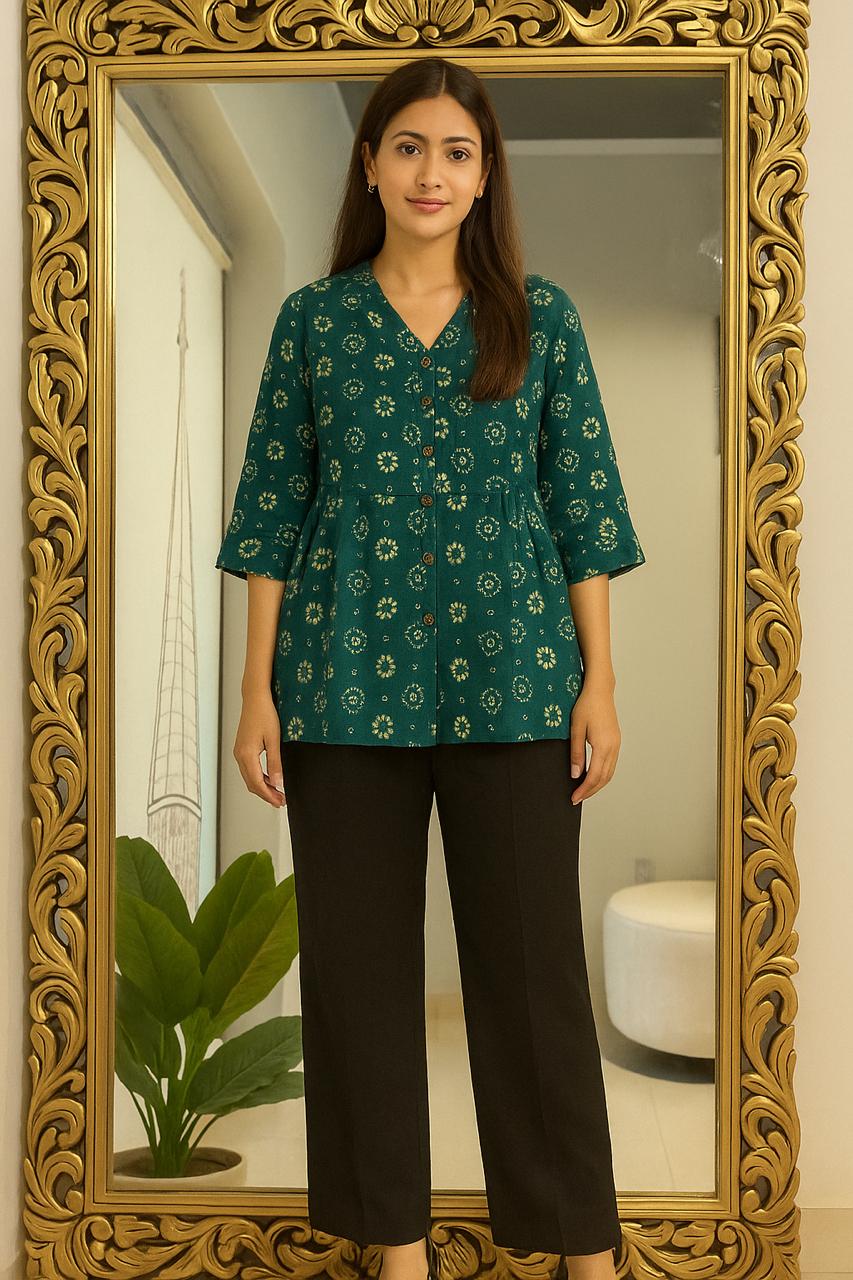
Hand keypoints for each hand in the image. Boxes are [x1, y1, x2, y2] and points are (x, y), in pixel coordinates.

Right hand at [233, 688, 285, 806]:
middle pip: (251, 783)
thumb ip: (275, 763)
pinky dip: (258, 777)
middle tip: (280, 801)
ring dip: (262, 787)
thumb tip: (278, 782)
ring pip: (249, 777)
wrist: (255, 698)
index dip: (269, 795)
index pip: (257, 783)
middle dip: (266, 794)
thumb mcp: (274, 740)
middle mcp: (239, 755)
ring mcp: (238, 752)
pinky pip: (248, 769)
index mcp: (247, 755)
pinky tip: (270, 778)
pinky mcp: (241, 748)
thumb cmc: (265, 714)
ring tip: (277, 792)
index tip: (280, 802)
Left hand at [568, 683, 620, 803]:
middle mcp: (613, 747)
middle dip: (590, 791)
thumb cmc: (586, 706)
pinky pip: (611, 764)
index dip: (584, 790)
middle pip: (604, 778)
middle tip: (577, 799)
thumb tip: (576, 775)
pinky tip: (593, 776)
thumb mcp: (576, 729)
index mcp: (603, 746)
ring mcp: (617, 744)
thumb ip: (576, 753)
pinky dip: (603, 775)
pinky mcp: (616, 741)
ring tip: (584, 791)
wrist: (600, 690)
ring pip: (610, 772)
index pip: (594, 776)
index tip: (574, 798)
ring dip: (597, 785)